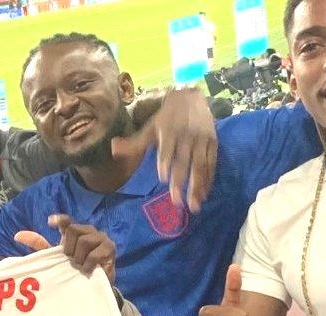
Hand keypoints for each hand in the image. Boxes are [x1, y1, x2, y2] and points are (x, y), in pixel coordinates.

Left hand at [14, 214, 115, 282]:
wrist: (93, 285)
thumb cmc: (74, 269)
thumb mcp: (54, 257)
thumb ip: (39, 245)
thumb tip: (17, 235)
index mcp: (74, 232)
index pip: (66, 220)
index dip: (59, 219)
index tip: (50, 223)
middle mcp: (88, 231)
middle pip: (73, 230)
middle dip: (68, 248)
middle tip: (71, 260)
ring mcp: (101, 238)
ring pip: (84, 241)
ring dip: (78, 258)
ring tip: (80, 267)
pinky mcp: (110, 249)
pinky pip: (94, 254)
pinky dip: (87, 265)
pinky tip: (87, 271)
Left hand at [112, 88, 217, 212]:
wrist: (191, 98)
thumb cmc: (166, 119)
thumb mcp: (150, 128)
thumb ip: (134, 143)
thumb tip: (113, 149)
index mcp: (168, 131)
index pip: (166, 148)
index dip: (165, 161)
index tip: (163, 177)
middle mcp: (186, 136)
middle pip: (184, 161)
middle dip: (180, 182)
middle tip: (176, 202)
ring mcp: (201, 140)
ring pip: (200, 165)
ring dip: (197, 186)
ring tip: (193, 206)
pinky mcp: (212, 144)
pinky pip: (211, 164)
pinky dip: (208, 180)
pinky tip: (203, 195)